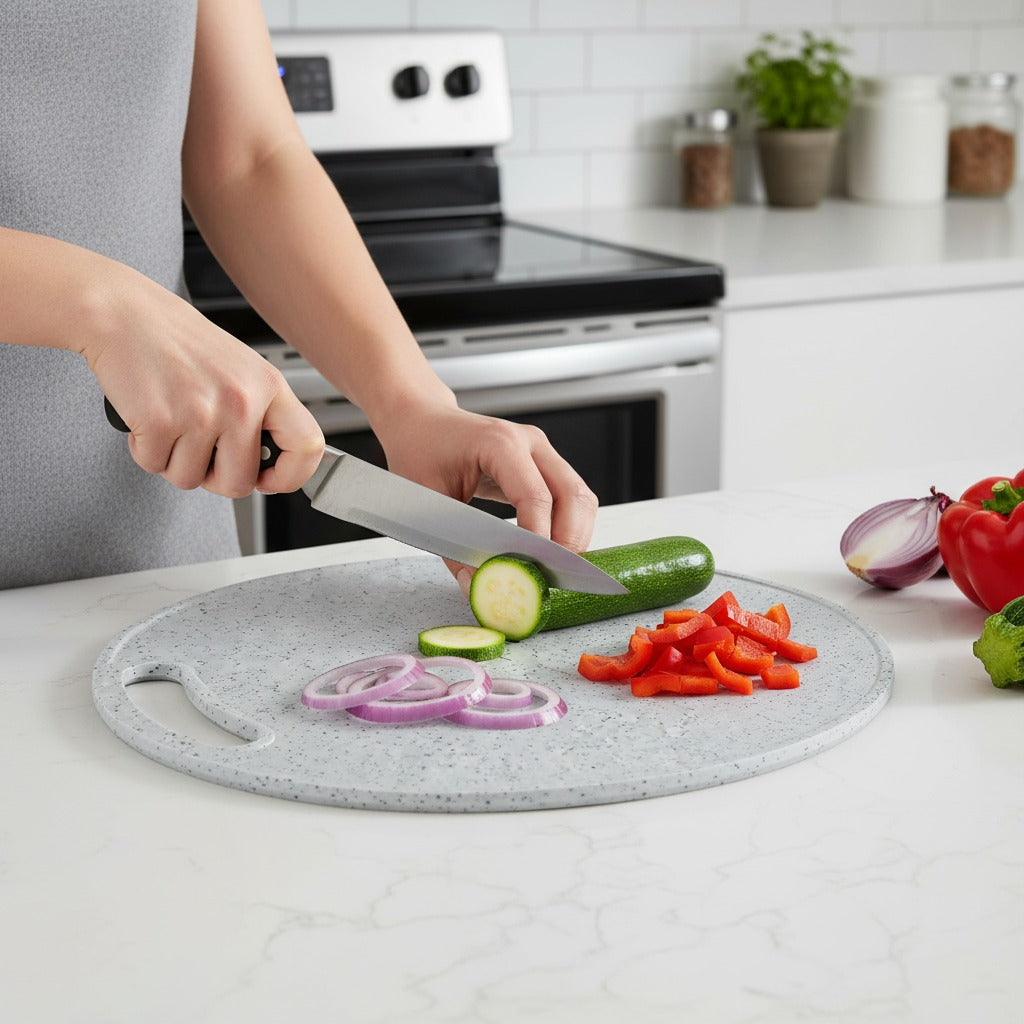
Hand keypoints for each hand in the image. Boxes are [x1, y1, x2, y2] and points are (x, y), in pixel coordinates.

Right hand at [82, 264, 323, 496]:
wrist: (122, 312)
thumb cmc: (178, 341)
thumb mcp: (239, 369)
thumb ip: (259, 412)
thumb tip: (270, 466)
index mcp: (268, 385)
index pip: (307, 446)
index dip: (291, 475)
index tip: (269, 478)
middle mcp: (241, 400)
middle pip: (240, 483)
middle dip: (214, 478)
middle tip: (199, 451)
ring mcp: (202, 412)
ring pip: (190, 479)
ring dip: (173, 460)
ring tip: (169, 421)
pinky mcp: (160, 421)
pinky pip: (154, 465)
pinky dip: (143, 449)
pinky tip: (147, 417)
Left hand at [374, 400, 598, 593]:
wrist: (421, 421)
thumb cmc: (420, 451)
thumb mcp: (427, 503)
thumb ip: (454, 549)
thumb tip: (479, 585)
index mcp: (499, 443)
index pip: (536, 496)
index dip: (539, 540)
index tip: (534, 572)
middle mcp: (529, 443)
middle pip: (573, 495)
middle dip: (569, 542)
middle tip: (553, 577)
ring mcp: (541, 452)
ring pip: (580, 498)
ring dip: (574, 536)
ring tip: (554, 569)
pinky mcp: (544, 465)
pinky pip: (570, 499)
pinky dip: (568, 527)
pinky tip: (551, 551)